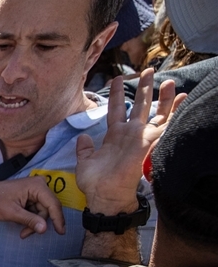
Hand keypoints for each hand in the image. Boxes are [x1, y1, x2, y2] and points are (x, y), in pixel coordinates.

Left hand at [0, 177, 64, 237]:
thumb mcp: (13, 213)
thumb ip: (30, 220)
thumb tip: (44, 229)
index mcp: (37, 186)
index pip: (53, 204)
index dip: (58, 219)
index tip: (61, 231)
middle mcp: (39, 185)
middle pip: (48, 210)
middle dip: (38, 223)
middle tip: (25, 233)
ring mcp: (36, 191)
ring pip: (43, 213)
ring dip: (33, 223)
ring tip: (22, 231)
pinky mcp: (33, 196)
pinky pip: (37, 211)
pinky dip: (31, 220)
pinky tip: (21, 223)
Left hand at [76, 69, 185, 214]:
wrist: (105, 196)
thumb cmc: (95, 183)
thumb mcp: (84, 162)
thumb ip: (84, 149)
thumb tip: (83, 137)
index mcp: (113, 136)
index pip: (115, 109)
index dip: (115, 94)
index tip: (116, 78)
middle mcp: (129, 134)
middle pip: (139, 106)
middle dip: (144, 88)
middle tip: (149, 70)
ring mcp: (140, 138)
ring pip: (156, 113)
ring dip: (164, 97)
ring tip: (169, 80)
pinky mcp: (148, 142)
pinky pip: (164, 124)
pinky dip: (174, 111)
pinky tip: (183, 98)